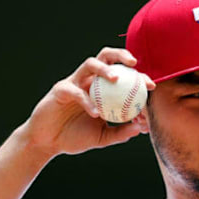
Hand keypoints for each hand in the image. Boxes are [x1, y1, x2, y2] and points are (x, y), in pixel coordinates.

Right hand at [22, 47, 155, 156]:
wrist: (48, 143)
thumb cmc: (75, 137)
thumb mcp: (103, 137)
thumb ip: (121, 132)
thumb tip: (141, 128)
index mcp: (101, 88)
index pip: (121, 74)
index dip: (137, 76)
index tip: (150, 85)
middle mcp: (88, 81)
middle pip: (105, 57)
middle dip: (121, 55)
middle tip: (134, 64)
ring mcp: (74, 82)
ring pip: (89, 65)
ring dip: (104, 68)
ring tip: (115, 78)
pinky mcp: (60, 90)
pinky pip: (75, 91)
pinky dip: (87, 101)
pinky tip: (95, 113)